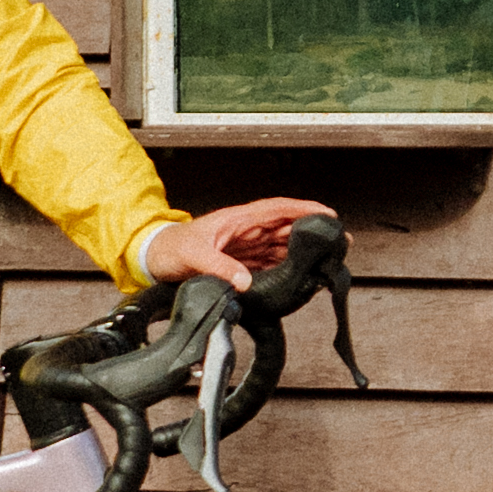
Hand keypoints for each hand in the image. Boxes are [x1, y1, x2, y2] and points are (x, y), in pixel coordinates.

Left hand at [140, 197, 334, 290]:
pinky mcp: (241, 264)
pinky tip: (299, 278)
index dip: (304, 209)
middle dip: (313, 232)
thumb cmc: (169, 248)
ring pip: (282, 247)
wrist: (153, 259)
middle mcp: (246, 231)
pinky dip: (286, 270)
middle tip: (339, 242)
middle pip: (287, 228)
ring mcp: (245, 248)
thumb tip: (244, 281)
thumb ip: (219, 267)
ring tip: (326, 262)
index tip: (328, 214)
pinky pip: (270, 265)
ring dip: (303, 253)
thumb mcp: (193, 255)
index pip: (278, 210)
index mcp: (238, 220)